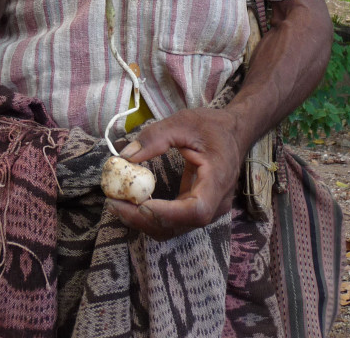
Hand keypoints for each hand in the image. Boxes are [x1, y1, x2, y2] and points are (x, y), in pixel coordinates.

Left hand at [107, 108, 242, 239]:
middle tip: (114, 203)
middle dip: (144, 219)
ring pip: (175, 228)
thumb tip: (125, 156)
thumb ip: (155, 137)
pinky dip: (151, 216)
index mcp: (217, 180)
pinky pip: (174, 221)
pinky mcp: (197, 209)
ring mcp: (208, 210)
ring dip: (143, 221)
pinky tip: (132, 204)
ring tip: (117, 204)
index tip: (140, 204)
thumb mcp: (184, 122)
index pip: (197, 210)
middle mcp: (216, 203)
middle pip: (180, 225)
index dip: (168, 213)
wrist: (234, 132)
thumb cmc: (212, 126)